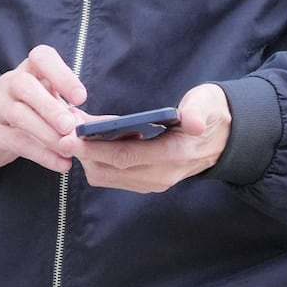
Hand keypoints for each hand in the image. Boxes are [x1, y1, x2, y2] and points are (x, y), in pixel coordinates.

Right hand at [0, 44, 85, 172]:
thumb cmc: (33, 111)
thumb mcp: (52, 104)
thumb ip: (73, 112)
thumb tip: (102, 124)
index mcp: (30, 68)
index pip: (41, 57)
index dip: (62, 74)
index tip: (81, 98)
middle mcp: (10, 81)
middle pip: (24, 85)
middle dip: (50, 107)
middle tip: (70, 126)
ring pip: (19, 115)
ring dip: (47, 133)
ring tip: (68, 148)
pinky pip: (15, 141)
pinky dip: (41, 154)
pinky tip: (61, 163)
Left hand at [71, 83, 230, 193]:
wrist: (225, 139)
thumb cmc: (211, 114)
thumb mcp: (208, 105)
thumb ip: (198, 112)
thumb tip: (190, 121)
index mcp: (174, 156)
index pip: (124, 157)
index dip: (94, 149)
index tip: (68, 137)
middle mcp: (160, 175)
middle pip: (108, 171)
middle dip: (82, 152)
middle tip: (60, 128)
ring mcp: (153, 181)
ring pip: (107, 176)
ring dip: (87, 156)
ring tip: (72, 128)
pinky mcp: (147, 179)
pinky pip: (114, 174)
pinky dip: (98, 158)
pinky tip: (90, 136)